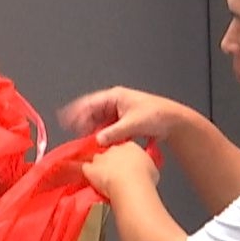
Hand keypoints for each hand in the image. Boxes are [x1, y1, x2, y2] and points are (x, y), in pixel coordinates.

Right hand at [59, 86, 185, 145]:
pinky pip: (107, 129)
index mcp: (115, 96)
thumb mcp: (132, 123)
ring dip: (93, 131)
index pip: (90, 103)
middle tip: (74, 135)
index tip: (66, 120)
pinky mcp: (123, 123)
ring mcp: (118, 113)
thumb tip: (98, 140)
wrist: (173, 121)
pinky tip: (98, 144)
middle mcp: (115, 103)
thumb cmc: (156, 115)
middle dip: (83, 124)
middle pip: (92, 113)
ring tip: (85, 142)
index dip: (76, 111)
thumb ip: (114, 132)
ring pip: (99, 122)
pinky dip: (102, 136)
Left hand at [82, 141, 159, 197]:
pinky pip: (85, 168)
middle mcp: (114, 149)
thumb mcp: (152, 169)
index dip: (125, 157)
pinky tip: (90, 178)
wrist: (130, 185)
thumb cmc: (144, 178)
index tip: (127, 165)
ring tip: (104, 177)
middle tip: (116, 172)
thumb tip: (146, 170)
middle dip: (112, 161)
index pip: (125, 147)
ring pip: (97, 159)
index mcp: (130, 146)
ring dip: (99, 166)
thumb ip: (146, 166)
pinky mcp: (90, 169)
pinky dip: (87, 172)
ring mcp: (101, 158)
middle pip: (110, 152)